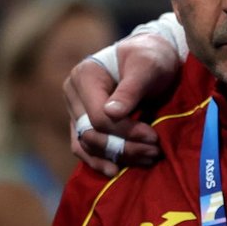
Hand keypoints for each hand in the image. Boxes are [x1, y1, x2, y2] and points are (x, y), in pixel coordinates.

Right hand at [64, 33, 180, 175]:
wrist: (152, 55)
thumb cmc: (151, 57)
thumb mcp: (147, 66)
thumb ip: (131, 89)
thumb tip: (111, 114)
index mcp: (84, 76)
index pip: (98, 117)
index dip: (125, 131)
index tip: (153, 138)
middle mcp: (73, 94)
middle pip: (91, 133)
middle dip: (123, 147)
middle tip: (154, 153)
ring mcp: (75, 110)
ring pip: (86, 144)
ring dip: (115, 157)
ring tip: (146, 160)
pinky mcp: (82, 122)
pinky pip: (84, 147)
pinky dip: (99, 160)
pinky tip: (116, 170)